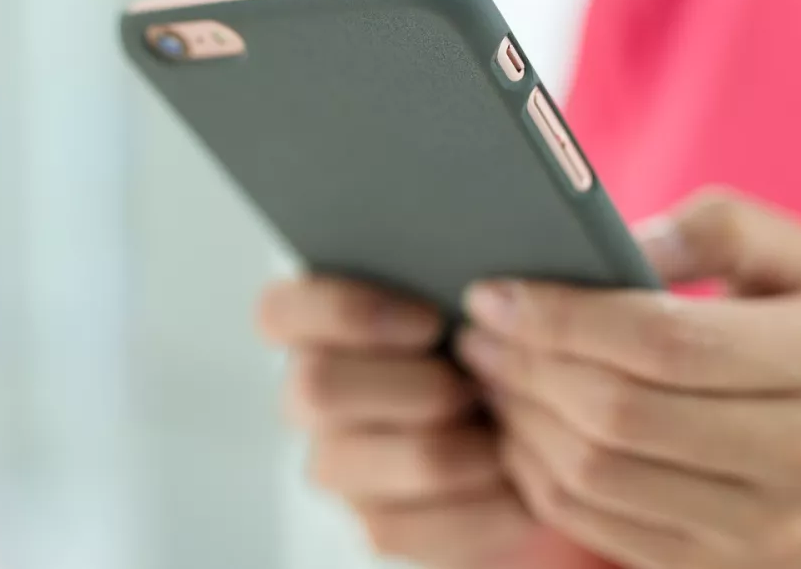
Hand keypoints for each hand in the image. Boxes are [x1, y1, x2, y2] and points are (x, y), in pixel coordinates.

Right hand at [258, 275, 613, 567]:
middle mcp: (308, 394)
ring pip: (359, 462)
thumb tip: (490, 285)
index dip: (347, 312)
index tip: (429, 320)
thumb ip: (455, 272)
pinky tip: (513, 482)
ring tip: (503, 434)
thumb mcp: (468, 291)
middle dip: (414, 387)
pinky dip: (474, 507)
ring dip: (451, 449)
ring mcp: (336, 462)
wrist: (522, 417)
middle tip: (475, 385)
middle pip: (316, 389)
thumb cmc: (486, 337)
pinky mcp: (375, 522)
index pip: (278, 312)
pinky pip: (399, 529)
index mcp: (314, 324)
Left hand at [459, 190, 800, 568]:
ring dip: (521, 417)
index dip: (565, 316)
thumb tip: (627, 245)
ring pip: (594, 472)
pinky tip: (518, 424)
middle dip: (530, 366)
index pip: (666, 341)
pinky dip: (532, 468)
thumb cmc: (785, 323)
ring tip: (491, 370)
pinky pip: (588, 520)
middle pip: (621, 413)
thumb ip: (715, 227)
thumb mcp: (781, 255)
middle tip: (477, 331)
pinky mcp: (709, 566)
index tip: (496, 292)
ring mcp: (763, 528)